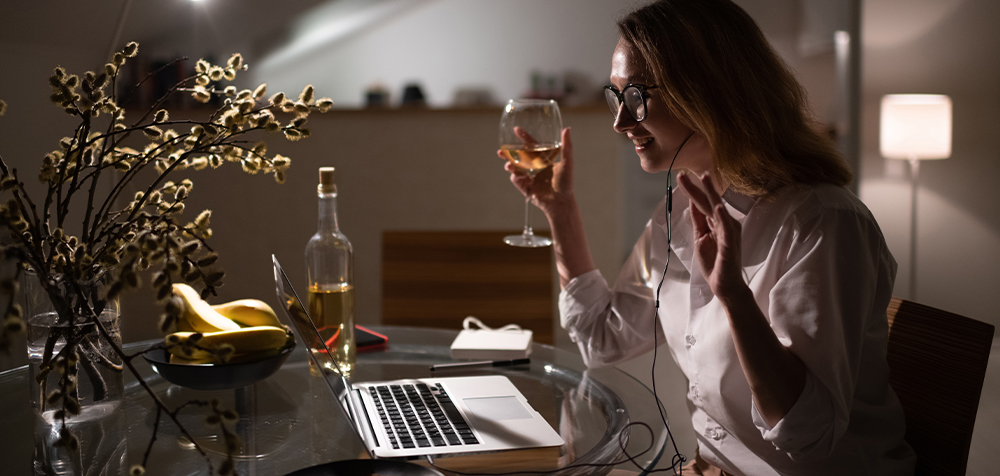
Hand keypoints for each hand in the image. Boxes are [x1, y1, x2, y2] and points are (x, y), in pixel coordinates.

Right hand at [499, 127, 574, 215]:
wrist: (561, 202)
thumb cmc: (566, 183)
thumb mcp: (568, 162)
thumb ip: (566, 146)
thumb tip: (567, 128)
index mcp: (543, 159)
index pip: (531, 146)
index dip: (524, 137)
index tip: (516, 130)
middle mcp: (535, 167)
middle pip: (519, 157)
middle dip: (508, 153)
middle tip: (501, 150)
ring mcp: (529, 177)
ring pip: (515, 168)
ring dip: (509, 165)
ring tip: (508, 165)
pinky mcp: (526, 188)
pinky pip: (517, 180)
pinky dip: (515, 176)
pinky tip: (517, 175)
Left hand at [676, 172, 745, 299]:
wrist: (724, 284)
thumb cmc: (714, 261)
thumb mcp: (701, 236)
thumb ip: (699, 219)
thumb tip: (692, 199)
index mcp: (717, 221)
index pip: (703, 202)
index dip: (692, 189)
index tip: (680, 176)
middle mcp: (725, 223)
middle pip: (709, 202)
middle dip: (697, 186)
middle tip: (683, 173)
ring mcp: (729, 233)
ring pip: (718, 210)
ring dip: (712, 194)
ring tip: (705, 178)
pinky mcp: (730, 245)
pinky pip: (727, 229)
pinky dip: (723, 217)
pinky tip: (719, 207)